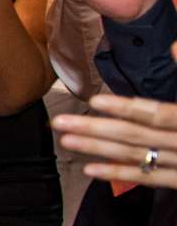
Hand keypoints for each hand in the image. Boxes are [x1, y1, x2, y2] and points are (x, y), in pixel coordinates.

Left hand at [54, 85, 176, 189]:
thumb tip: (172, 47)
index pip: (156, 114)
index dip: (125, 108)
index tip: (94, 102)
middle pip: (134, 135)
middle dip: (95, 128)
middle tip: (60, 122)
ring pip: (133, 155)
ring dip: (98, 148)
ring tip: (66, 140)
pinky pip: (146, 178)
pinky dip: (117, 174)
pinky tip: (89, 170)